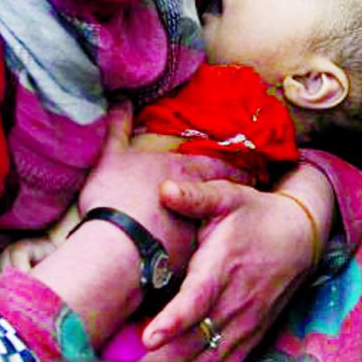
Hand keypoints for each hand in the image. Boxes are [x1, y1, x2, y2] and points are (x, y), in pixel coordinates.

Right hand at [78, 101, 252, 272]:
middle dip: (235, 195)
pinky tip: (200, 258)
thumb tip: (120, 99)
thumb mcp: (112, 156)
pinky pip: (201, 254)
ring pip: (216, 226)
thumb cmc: (116, 197)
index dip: (234, 166)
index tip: (250, 170)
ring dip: (222, 226)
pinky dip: (203, 252)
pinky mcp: (190, 263)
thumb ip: (119, 127)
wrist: (118, 249)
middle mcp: (199, 201)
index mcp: (183, 171)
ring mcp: (197, 233)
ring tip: (227, 228)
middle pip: (225, 196)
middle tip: (247, 195)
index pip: (220, 164)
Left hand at [141, 166, 333, 361]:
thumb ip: (195, 196)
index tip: (148, 337)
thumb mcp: (228, 196)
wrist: (300, 237)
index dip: (173, 321)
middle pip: (194, 344)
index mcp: (222, 268)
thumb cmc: (255, 214)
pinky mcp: (249, 338)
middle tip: (122, 360)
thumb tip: (164, 190)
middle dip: (159, 358)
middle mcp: (234, 304)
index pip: (197, 301)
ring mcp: (243, 326)